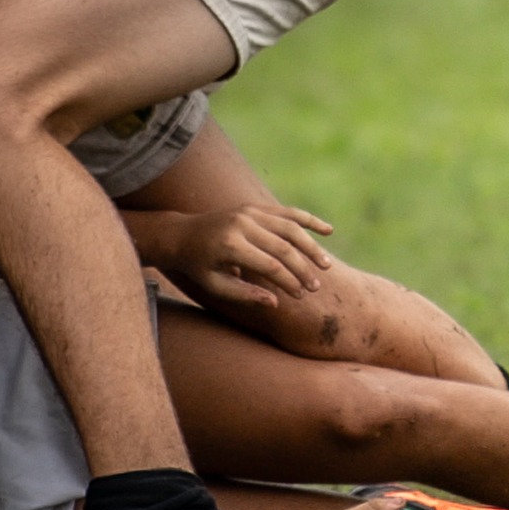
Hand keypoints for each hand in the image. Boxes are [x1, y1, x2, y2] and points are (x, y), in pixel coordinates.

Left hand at [152, 202, 334, 308]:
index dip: (288, 281)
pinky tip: (328, 230)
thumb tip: (276, 303)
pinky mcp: (256, 207)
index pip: (269, 265)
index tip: (300, 296)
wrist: (181, 234)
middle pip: (283, 247)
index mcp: (230, 245)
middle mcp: (243, 224)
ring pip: (291, 228)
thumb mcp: (215, 285)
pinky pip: (288, 212)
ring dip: (311, 246)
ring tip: (326, 265)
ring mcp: (251, 212)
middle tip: (316, 286)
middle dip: (302, 268)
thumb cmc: (197, 266)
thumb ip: (245, 294)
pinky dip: (309, 220)